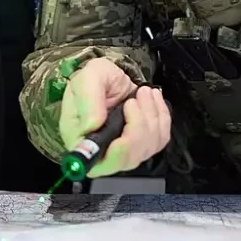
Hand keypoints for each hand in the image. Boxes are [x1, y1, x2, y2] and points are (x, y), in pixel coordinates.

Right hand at [59, 58, 169, 177]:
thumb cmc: (96, 77)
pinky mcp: (142, 143)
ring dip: (150, 116)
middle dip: (138, 128)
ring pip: (147, 148)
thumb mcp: (88, 79)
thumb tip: (93, 124)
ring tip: (142, 93)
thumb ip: (89, 101)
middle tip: (133, 101)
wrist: (113, 76)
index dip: (114, 156)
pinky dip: (161, 116)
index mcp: (79, 139)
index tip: (123, 140)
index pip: (96, 164)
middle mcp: (101, 150)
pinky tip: (152, 100)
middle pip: (127, 159)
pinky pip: (160, 139)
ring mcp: (124, 149)